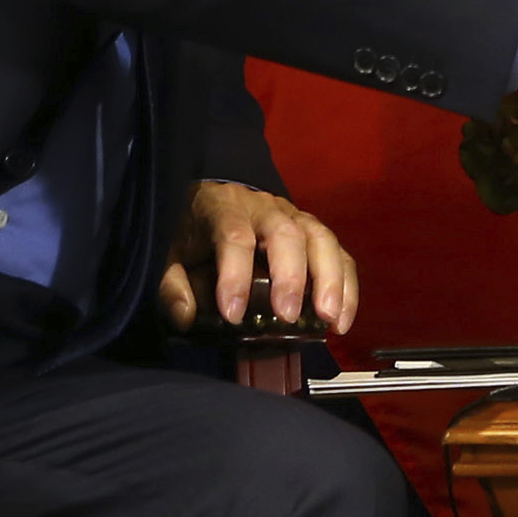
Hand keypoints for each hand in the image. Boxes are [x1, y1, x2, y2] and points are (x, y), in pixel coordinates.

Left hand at [158, 179, 357, 335]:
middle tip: (287, 316)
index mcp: (224, 209)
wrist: (216, 196)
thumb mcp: (170, 254)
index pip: (233, 237)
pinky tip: (341, 320)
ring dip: (330, 280)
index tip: (233, 314)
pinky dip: (347, 287)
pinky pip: (340, 253)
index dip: (234, 276)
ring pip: (321, 240)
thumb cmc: (194, 231)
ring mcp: (295, 217)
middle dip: (291, 277)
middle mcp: (265, 208)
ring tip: (329, 318)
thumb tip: (186, 316)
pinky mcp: (315, 233)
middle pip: (286, 234)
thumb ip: (172, 286)